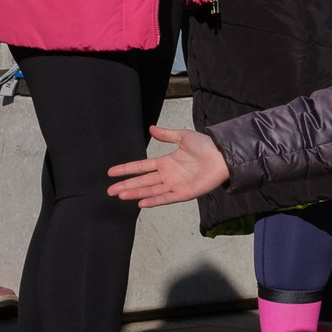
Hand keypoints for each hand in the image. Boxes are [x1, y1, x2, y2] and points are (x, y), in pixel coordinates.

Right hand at [107, 124, 230, 206]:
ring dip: (135, 193)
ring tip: (120, 195)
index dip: (126, 169)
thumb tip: (151, 128)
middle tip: (109, 190)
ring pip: (150, 190)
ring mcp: (174, 185)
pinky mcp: (184, 193)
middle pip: (142, 181)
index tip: (111, 172)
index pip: (141, 167)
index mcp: (166, 162)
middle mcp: (168, 175)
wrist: (222, 155)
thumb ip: (166, 135)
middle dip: (125, 185)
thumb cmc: (206, 146)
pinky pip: (165, 198)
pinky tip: (140, 203)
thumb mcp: (183, 136)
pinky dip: (153, 201)